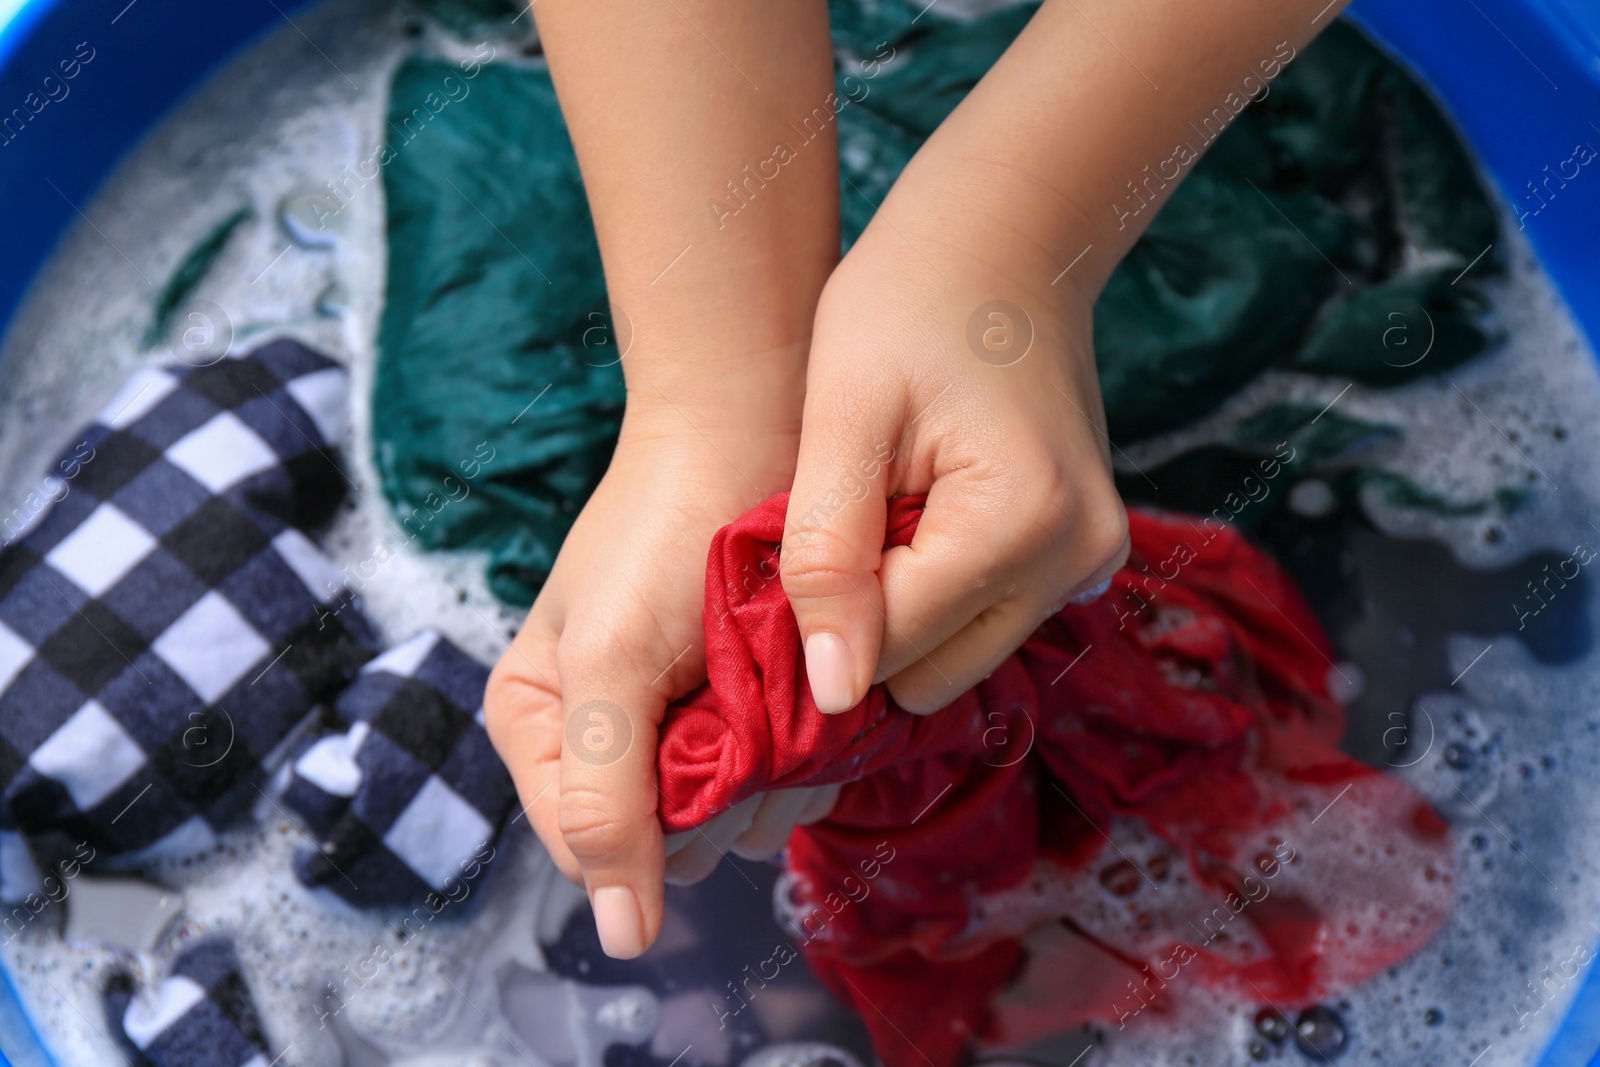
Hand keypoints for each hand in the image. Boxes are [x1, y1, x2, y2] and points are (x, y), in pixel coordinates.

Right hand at [485, 401, 835, 958]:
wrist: (744, 431)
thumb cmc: (660, 534)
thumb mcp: (609, 663)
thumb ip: (603, 800)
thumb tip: (621, 940)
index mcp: (543, 728)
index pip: (594, 849)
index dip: (652, 821)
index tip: (694, 740)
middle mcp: (611, 740)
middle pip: (673, 843)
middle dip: (719, 790)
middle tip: (740, 704)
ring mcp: (687, 726)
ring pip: (741, 819)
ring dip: (775, 770)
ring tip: (772, 680)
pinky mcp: (753, 709)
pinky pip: (786, 778)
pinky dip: (807, 747)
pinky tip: (805, 686)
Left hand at [782, 209, 1130, 714]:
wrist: (1003, 241)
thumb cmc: (908, 304)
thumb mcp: (841, 416)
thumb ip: (827, 557)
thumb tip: (831, 696)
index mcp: (1024, 523)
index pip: (891, 648)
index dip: (817, 620)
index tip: (778, 562)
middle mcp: (1078, 562)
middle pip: (929, 673)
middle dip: (863, 623)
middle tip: (833, 527)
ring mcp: (1090, 565)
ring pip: (955, 659)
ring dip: (898, 610)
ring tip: (874, 516)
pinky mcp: (1080, 558)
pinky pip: (982, 623)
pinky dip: (934, 594)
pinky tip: (911, 519)